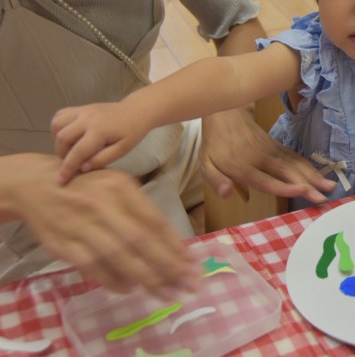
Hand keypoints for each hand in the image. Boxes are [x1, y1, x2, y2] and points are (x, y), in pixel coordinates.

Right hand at [2, 154, 198, 295]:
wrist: (37, 186)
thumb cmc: (89, 188)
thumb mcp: (118, 185)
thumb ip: (142, 210)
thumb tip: (173, 244)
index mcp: (121, 187)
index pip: (154, 220)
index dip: (175, 244)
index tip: (192, 264)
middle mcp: (103, 205)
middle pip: (140, 240)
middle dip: (167, 265)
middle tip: (187, 284)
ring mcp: (82, 225)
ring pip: (118, 256)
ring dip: (145, 278)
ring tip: (166, 293)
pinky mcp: (64, 244)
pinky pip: (92, 266)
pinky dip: (113, 280)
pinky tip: (131, 288)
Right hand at [51, 103, 149, 184]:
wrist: (136, 111)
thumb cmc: (131, 132)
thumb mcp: (122, 150)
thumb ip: (102, 159)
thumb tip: (82, 168)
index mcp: (100, 131)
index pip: (78, 152)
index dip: (67, 168)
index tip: (61, 181)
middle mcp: (87, 118)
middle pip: (63, 138)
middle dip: (62, 154)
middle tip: (71, 162)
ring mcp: (82, 110)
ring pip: (58, 125)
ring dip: (58, 140)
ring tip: (70, 148)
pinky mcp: (80, 107)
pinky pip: (60, 115)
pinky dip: (58, 127)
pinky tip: (68, 135)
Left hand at [200, 108, 335, 202]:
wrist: (226, 112)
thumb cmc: (215, 143)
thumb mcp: (205, 163)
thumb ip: (215, 180)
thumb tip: (226, 194)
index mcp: (242, 166)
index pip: (265, 180)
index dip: (284, 186)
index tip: (302, 190)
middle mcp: (260, 159)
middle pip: (287, 173)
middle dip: (307, 185)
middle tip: (323, 198)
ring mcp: (271, 151)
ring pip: (295, 165)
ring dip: (313, 176)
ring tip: (330, 187)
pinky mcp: (277, 147)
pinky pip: (295, 158)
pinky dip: (309, 167)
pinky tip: (321, 177)